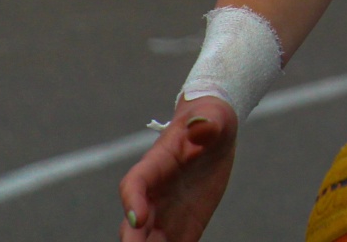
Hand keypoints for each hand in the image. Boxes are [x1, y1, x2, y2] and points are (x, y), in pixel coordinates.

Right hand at [118, 96, 237, 241]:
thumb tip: (202, 125)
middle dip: (133, 241)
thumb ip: (206, 122)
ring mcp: (163, 216)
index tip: (138, 217)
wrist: (213, 132)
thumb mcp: (213, 117)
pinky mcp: (182, 228)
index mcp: (155, 165)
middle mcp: (152, 196)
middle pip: (134, 224)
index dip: (133, 200)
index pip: (135, 184)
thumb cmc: (209, 120)